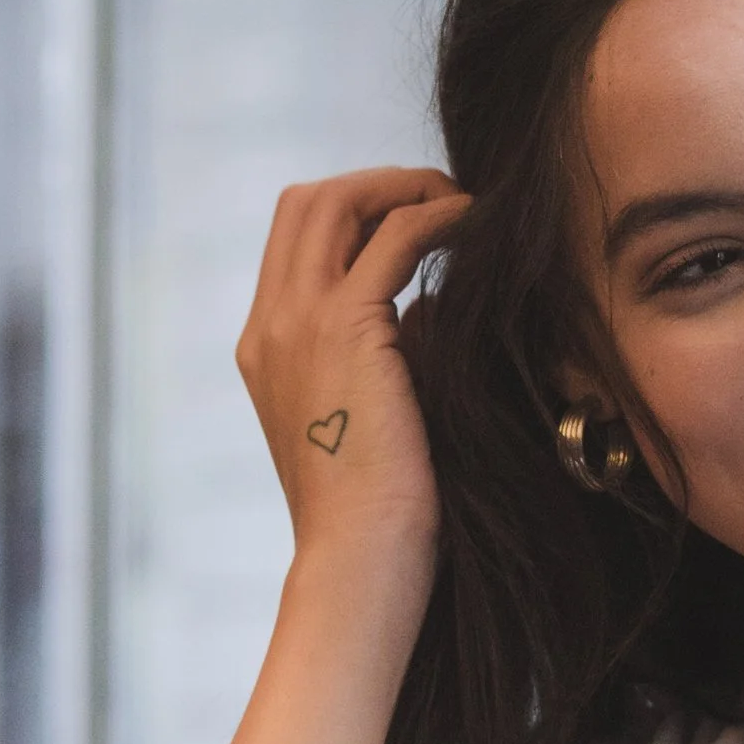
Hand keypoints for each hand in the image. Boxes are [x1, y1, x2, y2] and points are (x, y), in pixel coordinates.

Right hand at [235, 166, 470, 581]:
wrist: (359, 560)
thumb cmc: (381, 514)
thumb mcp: (374, 419)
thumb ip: (389, 355)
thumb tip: (433, 306)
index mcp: (266, 348)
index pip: (296, 242)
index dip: (356, 214)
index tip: (416, 225)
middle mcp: (270, 325)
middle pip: (306, 202)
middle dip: (377, 184)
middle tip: (442, 198)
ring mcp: (299, 322)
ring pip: (337, 201)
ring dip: (404, 188)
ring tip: (464, 205)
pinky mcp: (347, 329)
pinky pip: (395, 236)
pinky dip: (437, 216)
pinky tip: (476, 226)